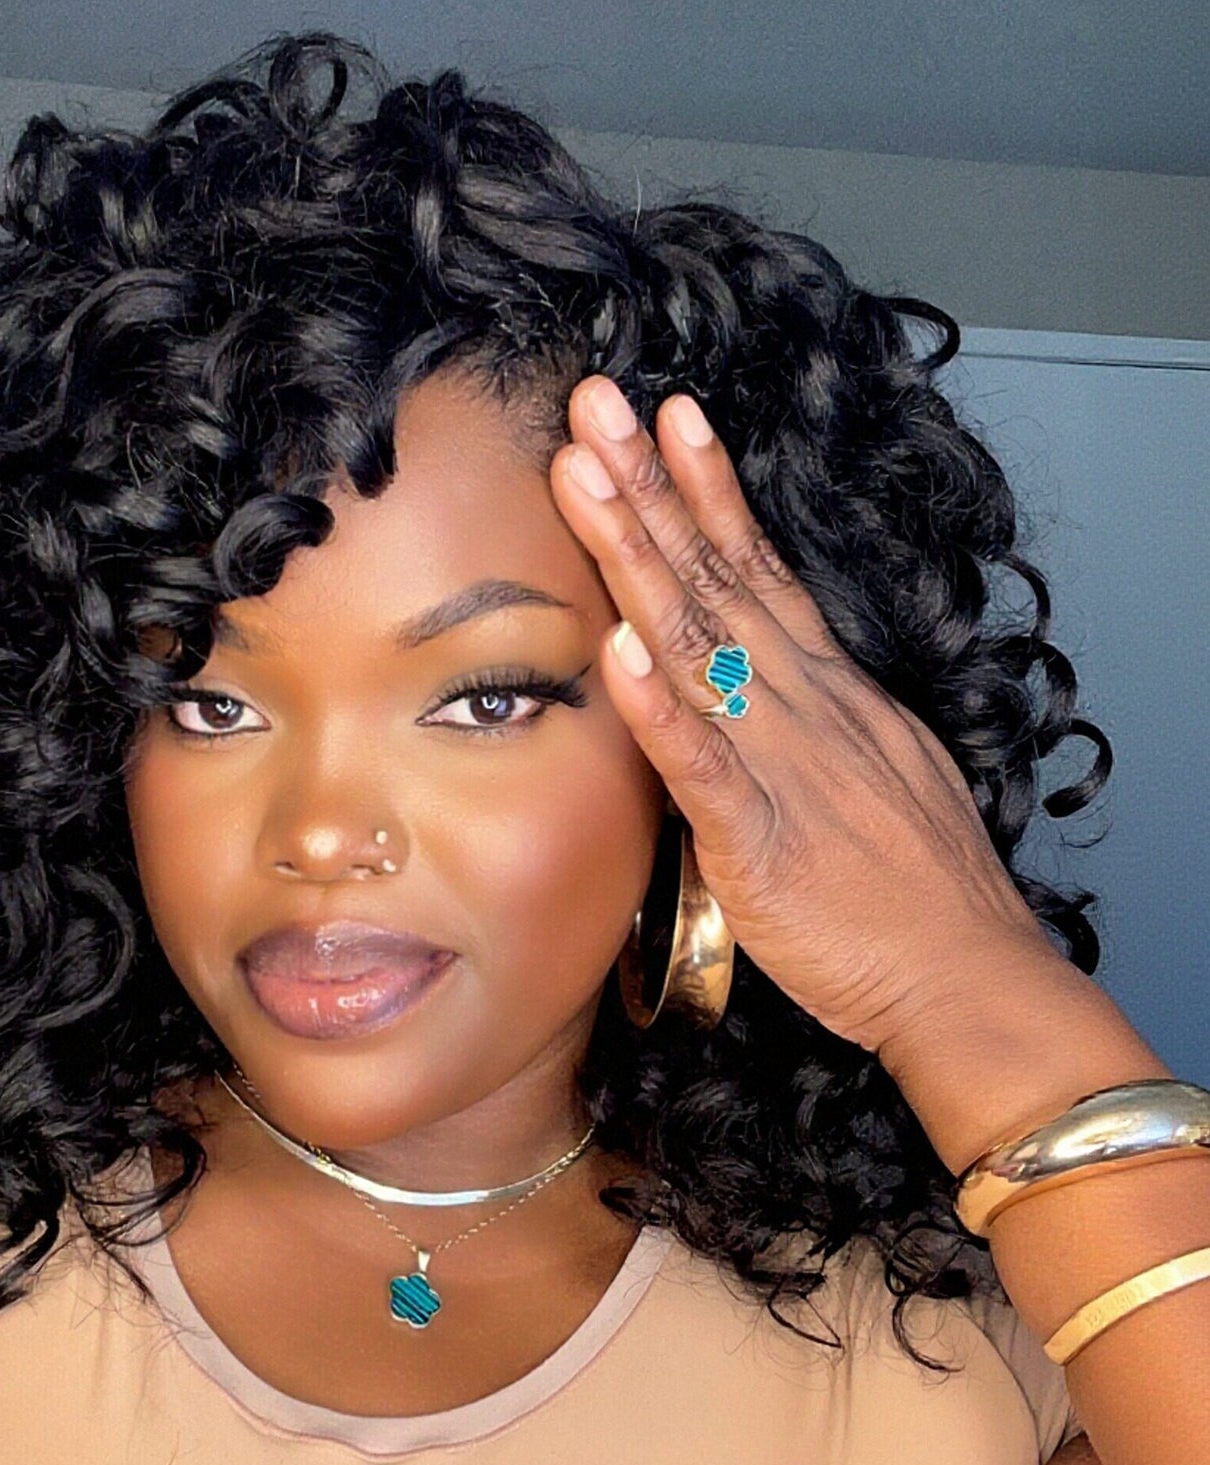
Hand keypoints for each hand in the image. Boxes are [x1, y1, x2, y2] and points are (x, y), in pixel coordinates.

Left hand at [549, 375, 1058, 1066]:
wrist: (967, 976)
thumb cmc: (915, 886)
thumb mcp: (864, 773)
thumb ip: (801, 723)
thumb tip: (752, 689)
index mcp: (819, 690)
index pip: (753, 567)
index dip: (704, 488)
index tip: (666, 417)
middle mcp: (798, 704)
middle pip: (712, 576)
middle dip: (648, 484)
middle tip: (596, 402)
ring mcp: (779, 763)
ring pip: (696, 642)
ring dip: (636, 556)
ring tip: (585, 479)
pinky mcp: (758, 838)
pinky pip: (700, 764)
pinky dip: (659, 705)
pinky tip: (618, 648)